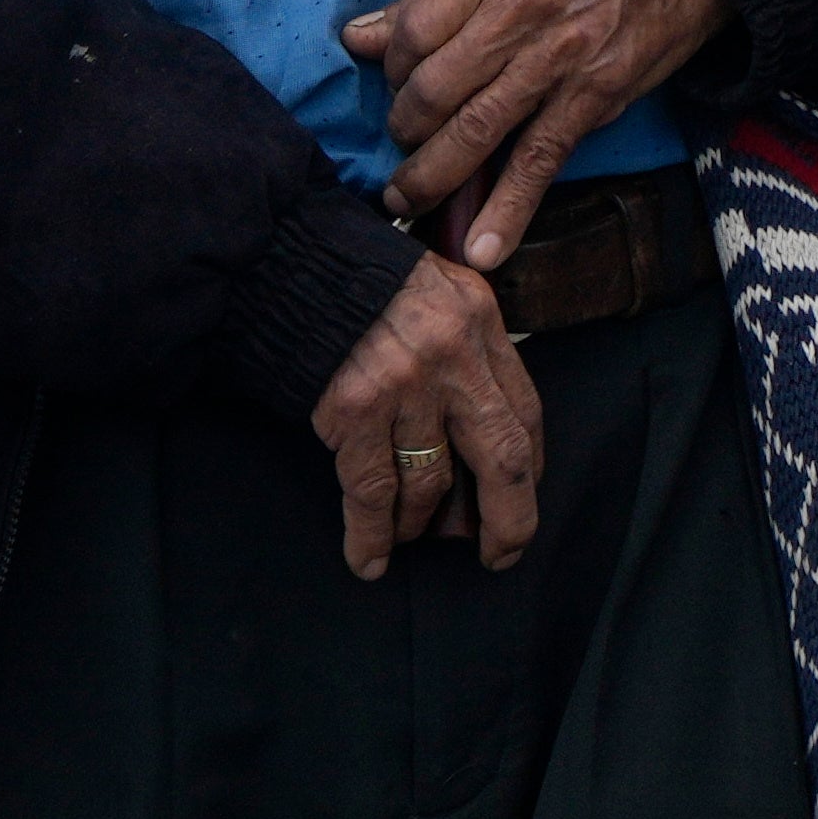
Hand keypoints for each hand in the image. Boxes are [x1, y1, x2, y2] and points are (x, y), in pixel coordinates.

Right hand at [309, 256, 542, 577]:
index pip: (525, 410)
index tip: (520, 497)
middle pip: (501, 458)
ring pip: (429, 481)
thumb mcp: (437, 289)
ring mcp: (405, 384)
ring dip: (419, 522)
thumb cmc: (361, 279)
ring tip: (410, 537)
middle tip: (500, 553)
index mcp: (479, 321)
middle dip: (508, 519)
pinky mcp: (355, 409)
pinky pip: (372, 491)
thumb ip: (465, 346)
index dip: (528, 467)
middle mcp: (452, 355)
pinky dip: (371, 534)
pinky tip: (369, 559)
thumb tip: (475, 421)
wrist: (289, 259)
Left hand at [342, 0, 725, 270]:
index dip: (389, 67)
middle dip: (405, 128)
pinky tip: (481, 246)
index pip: (414, 27)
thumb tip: (359, 37)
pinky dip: (507, 208)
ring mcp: (559, 56)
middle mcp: (523, 6)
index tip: (392, 83)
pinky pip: (538, 161)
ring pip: (476, 129)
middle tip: (402, 142)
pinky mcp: (593, 98)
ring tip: (406, 202)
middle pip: (434, 85)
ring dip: (432, 177)